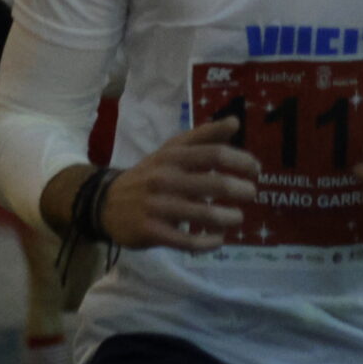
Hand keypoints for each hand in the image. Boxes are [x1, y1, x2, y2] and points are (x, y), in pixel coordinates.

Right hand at [101, 120, 261, 252]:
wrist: (106, 202)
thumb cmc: (150, 174)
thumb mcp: (171, 150)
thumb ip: (203, 136)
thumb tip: (235, 121)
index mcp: (173, 156)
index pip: (215, 154)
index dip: (241, 162)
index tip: (256, 170)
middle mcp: (165, 178)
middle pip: (214, 184)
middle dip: (240, 190)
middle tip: (252, 193)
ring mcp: (157, 206)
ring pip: (204, 215)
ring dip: (229, 217)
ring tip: (238, 218)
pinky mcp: (151, 231)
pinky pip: (187, 241)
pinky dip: (208, 242)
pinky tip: (218, 239)